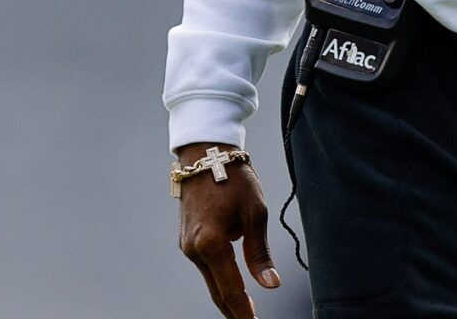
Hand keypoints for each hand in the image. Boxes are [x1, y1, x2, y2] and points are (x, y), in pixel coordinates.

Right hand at [175, 142, 279, 318]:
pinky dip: (220, 276)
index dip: (243, 311)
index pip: (230, 289)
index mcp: (211, 244)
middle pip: (216, 291)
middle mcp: (194, 249)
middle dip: (234, 310)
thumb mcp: (255, 213)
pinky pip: (206, 264)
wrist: (205, 153)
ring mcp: (187, 245)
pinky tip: (233, 283)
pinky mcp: (186, 239)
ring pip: (210, 279)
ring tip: (245, 310)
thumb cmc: (233, 178)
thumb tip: (270, 284)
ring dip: (227, 294)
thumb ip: (260, 254)